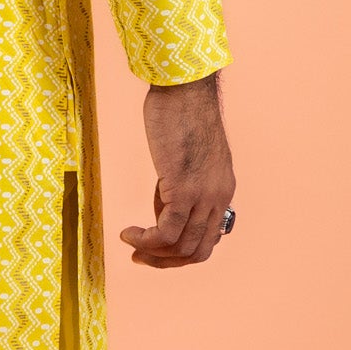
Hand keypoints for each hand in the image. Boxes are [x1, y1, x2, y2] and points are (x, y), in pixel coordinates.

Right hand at [119, 73, 235, 268]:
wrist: (184, 88)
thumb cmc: (181, 113)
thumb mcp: (186, 158)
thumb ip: (179, 187)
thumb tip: (162, 213)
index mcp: (222, 190)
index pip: (209, 239)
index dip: (180, 251)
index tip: (155, 248)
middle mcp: (219, 197)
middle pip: (197, 251)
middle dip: (166, 261)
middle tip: (139, 256)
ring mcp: (204, 195)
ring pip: (181, 246)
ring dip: (152, 254)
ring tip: (130, 243)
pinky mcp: (183, 189)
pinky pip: (166, 232)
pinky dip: (145, 241)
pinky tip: (128, 233)